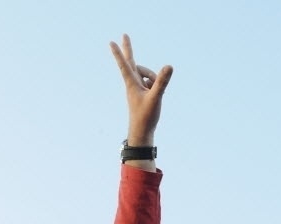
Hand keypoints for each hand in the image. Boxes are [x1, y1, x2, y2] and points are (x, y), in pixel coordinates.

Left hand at [109, 34, 172, 150]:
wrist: (142, 131)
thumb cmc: (146, 116)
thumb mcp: (156, 97)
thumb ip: (162, 82)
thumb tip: (169, 66)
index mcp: (131, 84)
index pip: (125, 65)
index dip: (119, 53)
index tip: (112, 42)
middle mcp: (132, 83)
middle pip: (132, 62)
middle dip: (129, 49)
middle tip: (124, 35)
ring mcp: (137, 87)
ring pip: (147, 74)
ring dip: (154, 78)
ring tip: (153, 93)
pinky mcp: (142, 91)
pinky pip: (152, 81)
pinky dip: (156, 85)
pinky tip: (155, 96)